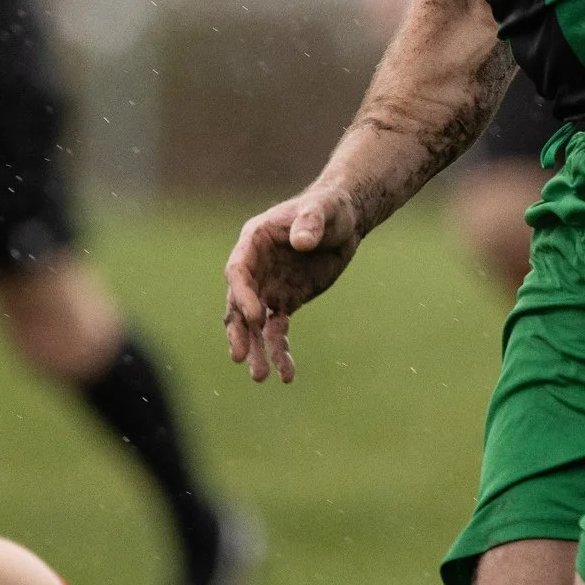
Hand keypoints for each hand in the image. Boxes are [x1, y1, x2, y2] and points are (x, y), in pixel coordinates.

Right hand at [223, 185, 363, 383]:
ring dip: (257, 349)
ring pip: (255, 324)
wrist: (346, 220)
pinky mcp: (286, 301)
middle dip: (239, 331)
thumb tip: (301, 241)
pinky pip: (278, 330)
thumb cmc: (330, 207)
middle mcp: (255, 268)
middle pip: (239, 303)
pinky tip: (286, 373)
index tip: (254, 316)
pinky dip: (280, 350)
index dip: (242, 294)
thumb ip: (310, 223)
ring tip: (261, 377)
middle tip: (240, 356)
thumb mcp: (323, 210)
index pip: (238, 271)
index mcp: (254, 242)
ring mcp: (268, 287)